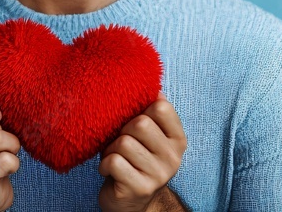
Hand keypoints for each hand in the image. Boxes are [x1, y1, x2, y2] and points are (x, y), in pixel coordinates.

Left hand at [98, 92, 186, 211]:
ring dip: (111, 150)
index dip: (140, 109)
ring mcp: (159, 174)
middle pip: (140, 123)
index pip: (161, 107)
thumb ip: (150, 114)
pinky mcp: (140, 188)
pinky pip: (113, 162)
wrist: (133, 203)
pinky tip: (109, 170)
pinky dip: (104, 165)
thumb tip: (146, 81)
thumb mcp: (149, 137)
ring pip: (124, 143)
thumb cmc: (136, 161)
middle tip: (120, 143)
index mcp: (178, 139)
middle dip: (122, 131)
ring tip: (115, 158)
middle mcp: (173, 157)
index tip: (134, 121)